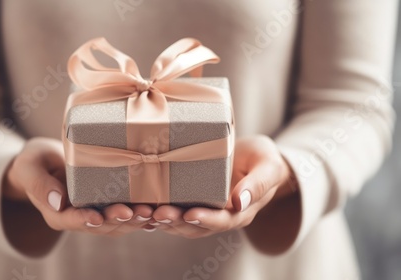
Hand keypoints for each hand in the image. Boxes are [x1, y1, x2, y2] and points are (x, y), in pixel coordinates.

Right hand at [2, 137, 153, 236]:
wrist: (45, 162)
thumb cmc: (34, 162)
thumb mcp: (29, 168)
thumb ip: (39, 185)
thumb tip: (58, 202)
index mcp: (57, 214)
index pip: (72, 220)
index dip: (85, 220)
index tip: (98, 216)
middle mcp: (78, 218)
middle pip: (100, 225)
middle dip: (120, 220)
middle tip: (138, 212)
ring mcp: (94, 213)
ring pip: (116, 223)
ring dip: (135, 220)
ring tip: (152, 211)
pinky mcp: (106, 205)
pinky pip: (124, 213)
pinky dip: (140, 214)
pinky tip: (157, 210)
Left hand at [149, 135, 297, 238]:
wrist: (256, 159)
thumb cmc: (264, 160)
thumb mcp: (268, 167)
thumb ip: (258, 184)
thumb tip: (240, 201)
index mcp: (241, 211)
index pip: (223, 220)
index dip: (206, 219)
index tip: (190, 214)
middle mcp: (221, 215)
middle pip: (197, 226)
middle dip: (177, 221)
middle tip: (158, 213)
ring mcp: (206, 209)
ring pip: (183, 222)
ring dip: (165, 219)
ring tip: (146, 212)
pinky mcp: (193, 200)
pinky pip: (176, 210)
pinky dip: (160, 211)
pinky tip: (143, 207)